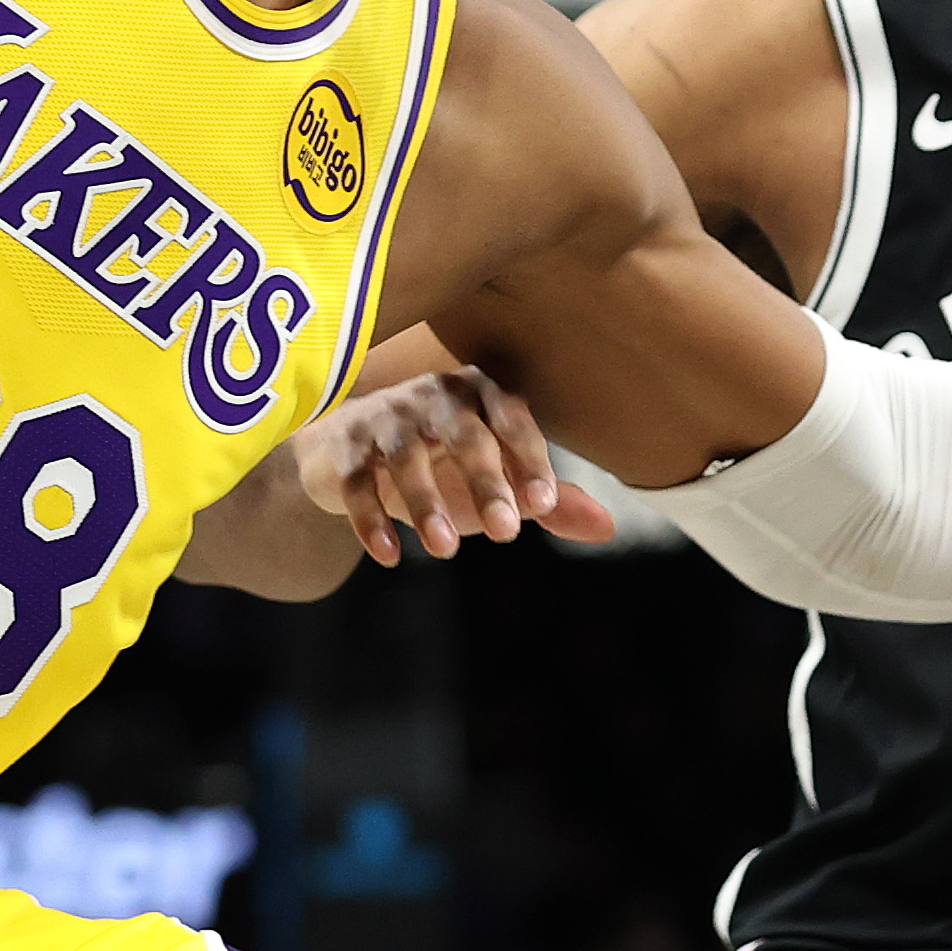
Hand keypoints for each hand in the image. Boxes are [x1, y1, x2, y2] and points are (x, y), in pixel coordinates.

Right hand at [289, 365, 618, 566]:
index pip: (512, 420)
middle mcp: (432, 396)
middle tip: (505, 532)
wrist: (349, 455)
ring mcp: (384, 419)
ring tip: (444, 551)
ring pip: (405, 456)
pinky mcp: (343, 451)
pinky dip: (370, 520)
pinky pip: (356, 483)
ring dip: (425, 503)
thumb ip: (548, 502)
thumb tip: (608, 527)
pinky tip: (389, 556)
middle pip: (463, 433)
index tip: (544, 504)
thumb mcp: (496, 481)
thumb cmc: (441, 465)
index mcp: (479, 394)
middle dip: (485, 481)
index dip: (530, 460)